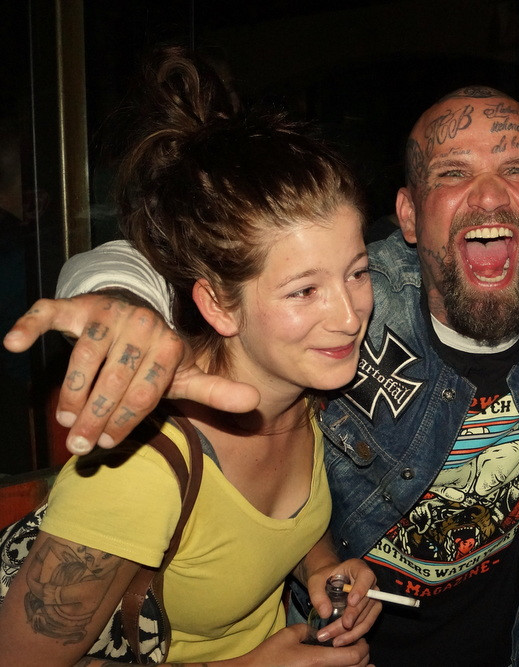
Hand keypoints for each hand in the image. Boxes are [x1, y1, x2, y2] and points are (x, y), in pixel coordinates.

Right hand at [3, 291, 258, 455]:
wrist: (133, 312)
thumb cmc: (155, 355)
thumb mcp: (184, 375)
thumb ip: (214, 391)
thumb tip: (255, 403)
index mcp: (171, 345)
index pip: (147, 392)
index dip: (127, 421)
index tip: (107, 444)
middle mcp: (144, 324)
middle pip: (116, 379)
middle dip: (97, 416)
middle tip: (79, 444)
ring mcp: (109, 312)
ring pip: (85, 356)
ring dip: (72, 390)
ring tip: (64, 417)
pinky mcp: (76, 304)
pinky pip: (50, 313)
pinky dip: (31, 326)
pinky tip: (14, 343)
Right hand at [234, 625, 369, 665]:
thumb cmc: (269, 656)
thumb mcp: (289, 635)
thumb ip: (309, 629)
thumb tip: (321, 630)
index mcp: (318, 660)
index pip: (355, 655)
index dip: (362, 646)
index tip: (359, 639)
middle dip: (363, 657)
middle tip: (358, 647)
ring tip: (356, 659)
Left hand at [308, 558, 381, 646]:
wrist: (329, 582)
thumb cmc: (323, 578)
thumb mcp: (315, 581)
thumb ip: (318, 595)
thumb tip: (325, 614)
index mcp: (358, 568)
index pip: (366, 576)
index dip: (361, 589)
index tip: (351, 602)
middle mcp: (369, 582)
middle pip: (365, 602)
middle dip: (349, 618)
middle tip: (332, 631)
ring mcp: (372, 597)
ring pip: (367, 617)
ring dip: (352, 632)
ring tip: (335, 641)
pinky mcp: (371, 610)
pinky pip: (367, 624)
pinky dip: (355, 634)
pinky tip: (341, 641)